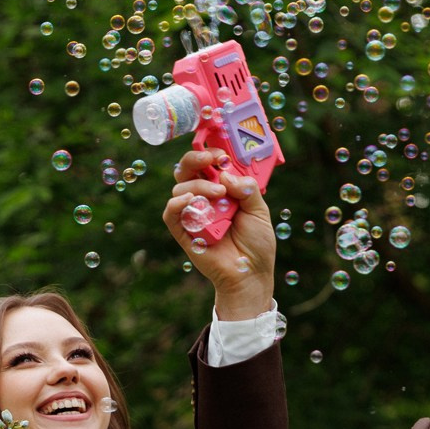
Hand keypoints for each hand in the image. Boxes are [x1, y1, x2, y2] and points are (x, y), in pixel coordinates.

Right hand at [163, 148, 275, 318]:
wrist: (250, 275)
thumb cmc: (256, 244)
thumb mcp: (259, 210)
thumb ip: (246, 189)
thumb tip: (225, 174)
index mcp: (222, 190)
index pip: (208, 164)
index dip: (211, 153)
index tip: (221, 154)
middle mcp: (205, 199)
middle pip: (187, 169)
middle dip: (196, 158)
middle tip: (211, 160)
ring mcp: (193, 215)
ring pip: (181, 188)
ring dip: (198, 185)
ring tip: (218, 195)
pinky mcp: (183, 232)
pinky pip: (170, 214)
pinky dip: (176, 204)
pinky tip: (190, 200)